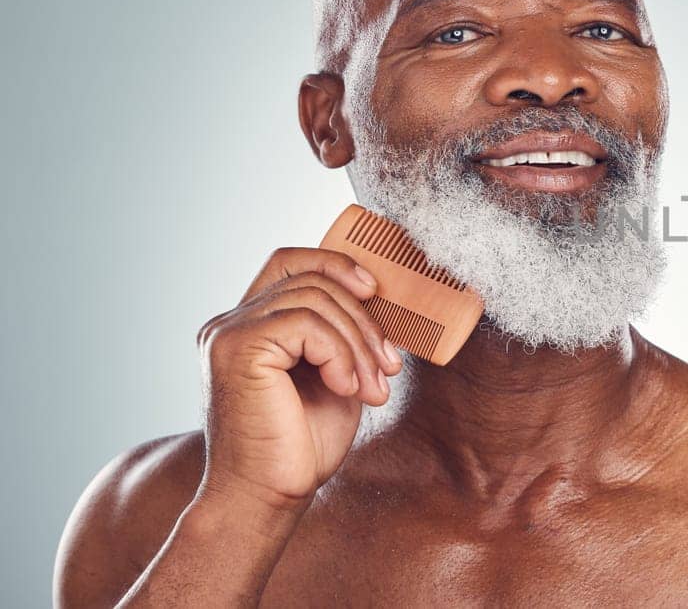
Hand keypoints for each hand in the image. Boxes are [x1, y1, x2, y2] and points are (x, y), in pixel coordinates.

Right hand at [195, 247, 403, 509]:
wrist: (268, 497)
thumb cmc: (300, 445)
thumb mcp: (334, 375)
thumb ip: (341, 335)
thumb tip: (379, 296)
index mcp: (249, 326)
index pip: (289, 262)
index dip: (334, 262)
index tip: (374, 290)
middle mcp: (230, 323)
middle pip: (312, 280)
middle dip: (363, 320)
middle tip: (387, 368)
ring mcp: (228, 334)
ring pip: (315, 299)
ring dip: (358, 343)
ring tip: (372, 388)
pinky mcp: (237, 349)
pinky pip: (305, 324)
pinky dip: (339, 354)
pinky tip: (345, 388)